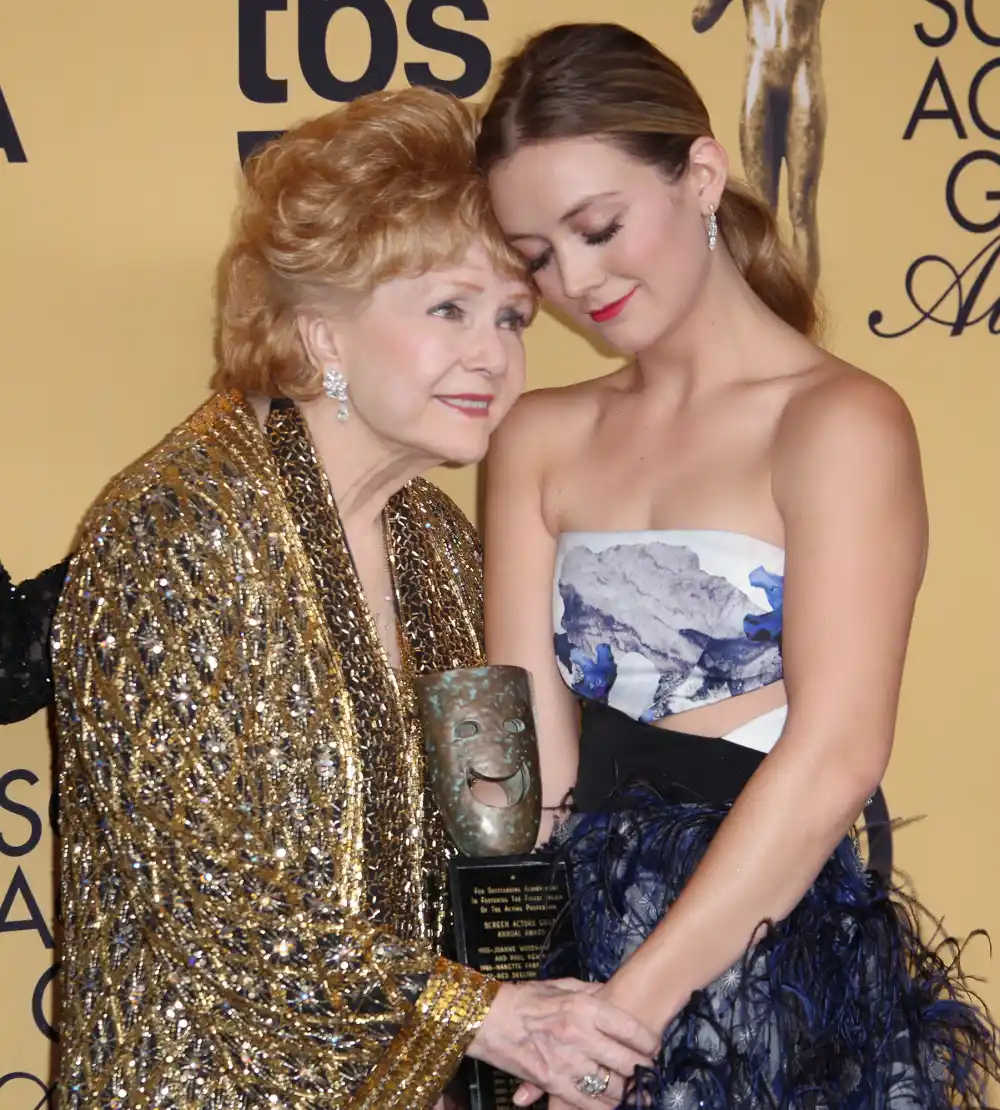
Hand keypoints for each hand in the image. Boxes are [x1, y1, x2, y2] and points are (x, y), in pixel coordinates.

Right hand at [468, 979, 657, 1108]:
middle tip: (649, 1070)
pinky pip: (589, 1102)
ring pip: (612, 1086)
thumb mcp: (561, 986)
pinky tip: (611, 1102)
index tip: (654, 1046)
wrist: (490, 1019)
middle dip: (643, 1069)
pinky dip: (604, 1106)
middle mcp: (579, 1035)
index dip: (649, 1041)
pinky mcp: (554, 1083)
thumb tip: (613, 996)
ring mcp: (567, 1062)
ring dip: (628, 1091)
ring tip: (636, 1090)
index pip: (629, 1028)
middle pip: (627, 1061)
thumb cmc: (525, 999)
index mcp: (583, 1007)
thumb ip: (591, 992)